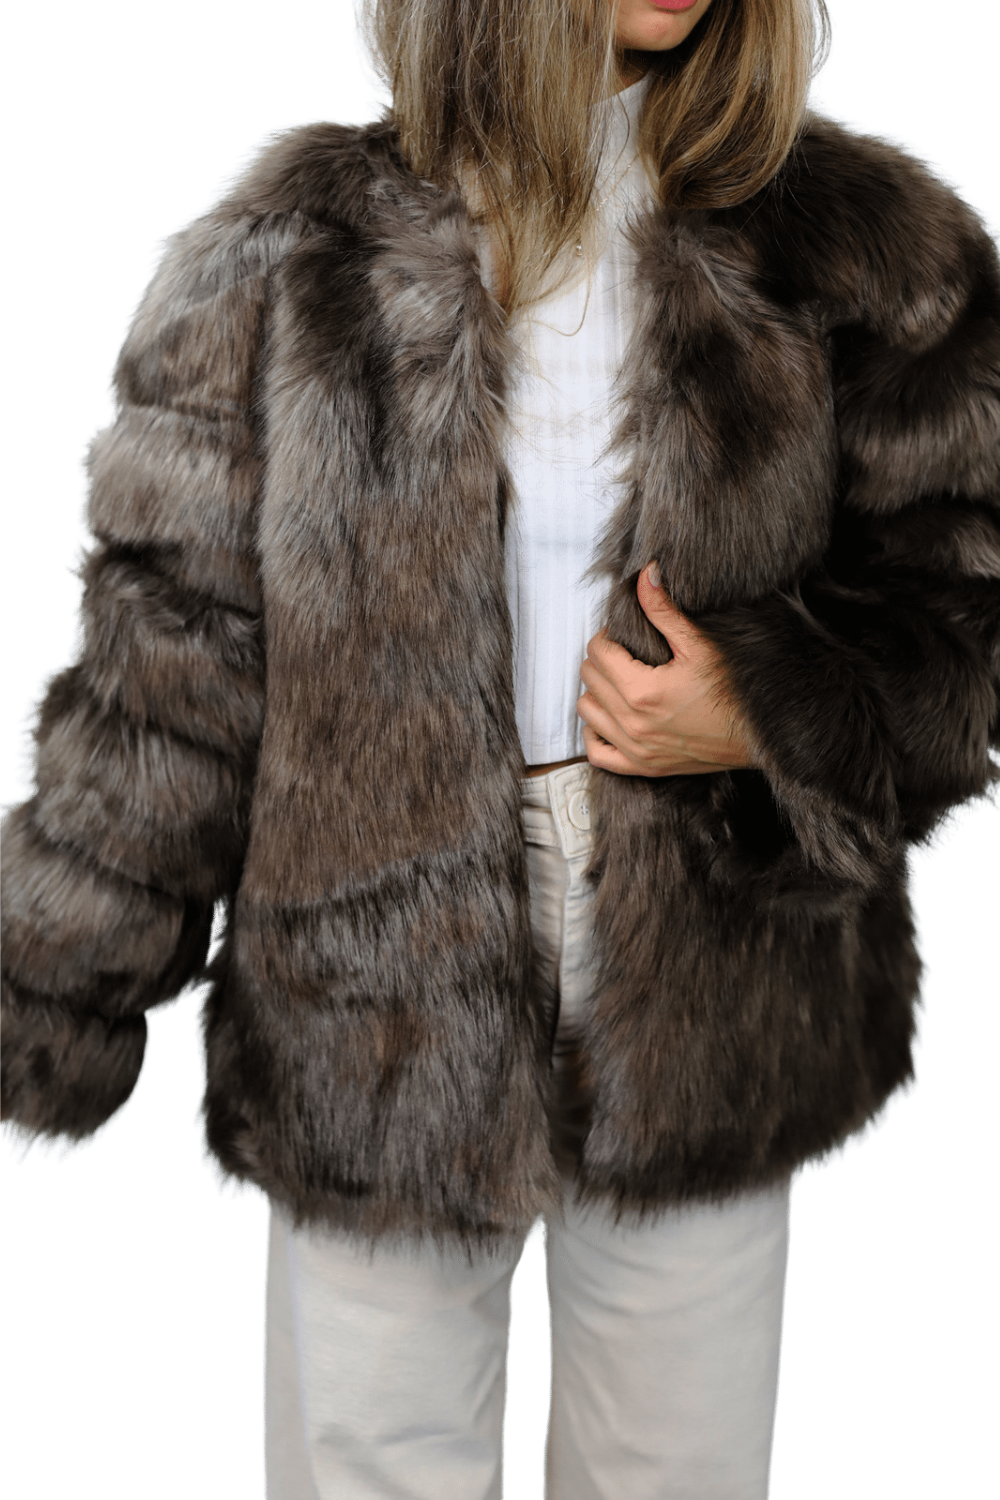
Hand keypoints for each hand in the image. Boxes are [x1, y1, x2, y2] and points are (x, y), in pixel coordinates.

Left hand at [577, 564, 754, 776]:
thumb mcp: (700, 645)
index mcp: (643, 691)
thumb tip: (646, 574)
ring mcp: (636, 749)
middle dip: (601, 659)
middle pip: (590, 679)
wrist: (759, 736)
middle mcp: (633, 723)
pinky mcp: (644, 767)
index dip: (606, 636)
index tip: (620, 634)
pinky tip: (608, 717)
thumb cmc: (735, 692)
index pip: (598, 653)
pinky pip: (598, 753)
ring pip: (587, 711)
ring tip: (617, 680)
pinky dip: (595, 733)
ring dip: (596, 691)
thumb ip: (665, 611)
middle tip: (622, 653)